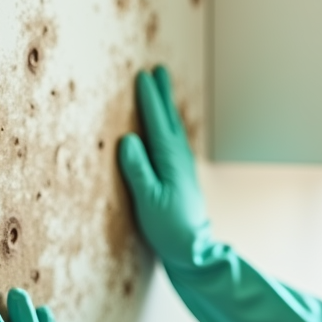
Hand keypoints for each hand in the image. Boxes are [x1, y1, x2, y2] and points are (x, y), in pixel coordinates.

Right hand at [118, 66, 209, 267]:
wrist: (194, 251)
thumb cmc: (169, 228)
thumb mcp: (148, 201)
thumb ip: (137, 170)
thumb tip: (126, 140)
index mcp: (169, 159)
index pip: (156, 122)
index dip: (149, 99)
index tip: (143, 76)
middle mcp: (179, 158)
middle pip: (169, 119)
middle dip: (163, 95)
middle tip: (159, 71)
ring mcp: (183, 167)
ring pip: (173, 129)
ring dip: (167, 108)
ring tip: (163, 91)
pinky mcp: (182, 177)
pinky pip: (174, 141)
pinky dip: (169, 127)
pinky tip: (167, 131)